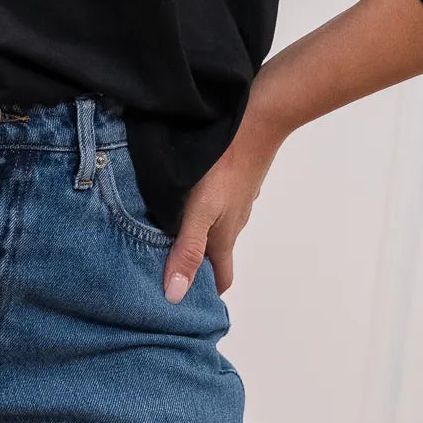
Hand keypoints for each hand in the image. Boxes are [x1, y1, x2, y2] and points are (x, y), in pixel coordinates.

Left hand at [162, 117, 284, 302]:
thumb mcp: (199, 211)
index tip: (186, 301)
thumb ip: (187, 249)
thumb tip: (175, 295)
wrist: (257, 120)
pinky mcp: (235, 179)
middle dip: (197, 265)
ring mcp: (237, 200)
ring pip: (217, 227)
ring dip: (197, 235)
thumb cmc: (225, 168)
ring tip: (166, 232)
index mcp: (224, 237)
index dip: (206, 292)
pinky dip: (202, 210)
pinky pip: (219, 204)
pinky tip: (184, 199)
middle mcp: (233, 222)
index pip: (221, 278)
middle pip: (216, 253)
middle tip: (165, 266)